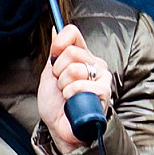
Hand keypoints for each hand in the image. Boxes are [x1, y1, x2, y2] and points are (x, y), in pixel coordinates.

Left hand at [38, 24, 111, 151]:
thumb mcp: (50, 74)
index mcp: (82, 56)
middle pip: (71, 52)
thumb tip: (55, 27)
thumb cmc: (56, 104)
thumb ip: (55, 51)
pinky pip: (81, 84)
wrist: (59, 127)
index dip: (59, 43)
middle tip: (61, 85)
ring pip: (75, 69)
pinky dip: (70, 94)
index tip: (54, 57)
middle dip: (58, 72)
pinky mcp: (104, 91)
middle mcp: (94, 63)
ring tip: (67, 95)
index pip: (72, 33)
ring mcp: (101, 77)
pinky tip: (73, 101)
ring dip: (64, 85)